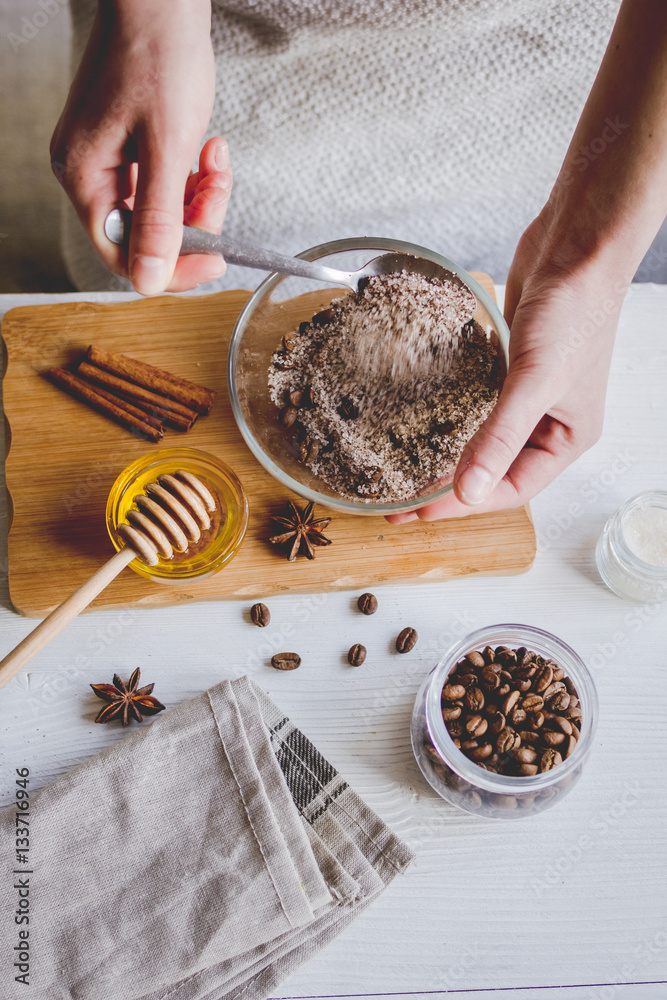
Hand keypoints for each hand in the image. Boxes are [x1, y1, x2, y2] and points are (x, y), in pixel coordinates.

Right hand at [50, 0, 229, 294]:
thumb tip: (150, 280)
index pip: (124, 255)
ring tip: (215, 160)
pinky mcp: (130, 145)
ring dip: (198, 198)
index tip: (216, 259)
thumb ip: (159, 220)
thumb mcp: (166, 146)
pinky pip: (164, 185)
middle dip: (192, 223)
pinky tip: (208, 152)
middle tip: (219, 192)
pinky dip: (192, 178)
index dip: (173, 266)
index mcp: (84, 177)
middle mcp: (90, 172)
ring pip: (161, 211)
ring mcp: (109, 158)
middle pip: (146, 235)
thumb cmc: (158, 53)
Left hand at [386, 215, 626, 523]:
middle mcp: (546, 424)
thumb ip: (501, 437)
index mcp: (566, 439)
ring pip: (478, 439)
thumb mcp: (536, 381)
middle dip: (447, 488)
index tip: (418, 512)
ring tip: (401, 471)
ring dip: (443, 454)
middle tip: (399, 503)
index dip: (464, 505)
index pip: (510, 489)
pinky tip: (415, 421)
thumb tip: (469, 493)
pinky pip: (471, 403)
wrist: (577, 246)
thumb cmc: (574, 312)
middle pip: (491, 471)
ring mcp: (524, 395)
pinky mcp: (504, 368)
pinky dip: (445, 414)